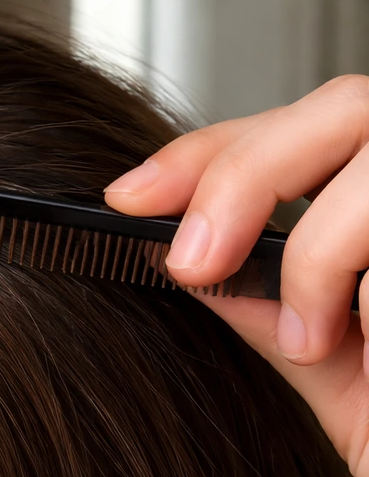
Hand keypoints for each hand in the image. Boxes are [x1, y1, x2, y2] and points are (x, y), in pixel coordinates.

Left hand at [103, 75, 368, 476]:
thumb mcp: (341, 373)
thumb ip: (275, 303)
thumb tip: (185, 254)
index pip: (308, 127)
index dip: (214, 149)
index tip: (129, 195)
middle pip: (350, 103)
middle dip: (246, 172)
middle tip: (188, 260)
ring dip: (322, 238)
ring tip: (309, 334)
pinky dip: (361, 271)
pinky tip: (362, 336)